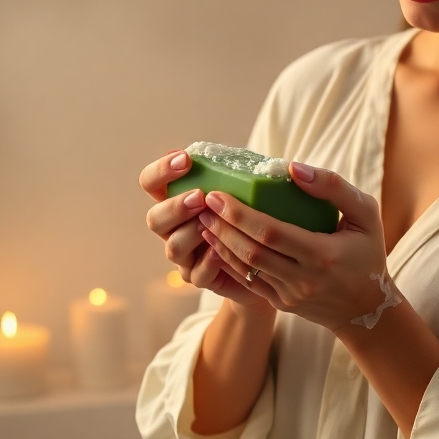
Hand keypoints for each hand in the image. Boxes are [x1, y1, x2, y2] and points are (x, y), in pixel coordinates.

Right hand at [139, 149, 271, 311]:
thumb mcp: (249, 193)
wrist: (266, 263)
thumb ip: (246, 176)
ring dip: (191, 233)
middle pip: (155, 218)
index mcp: (178, 200)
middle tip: (200, 197)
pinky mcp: (201, 278)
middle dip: (175, 206)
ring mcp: (185, 256)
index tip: (185, 160)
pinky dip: (208, 262)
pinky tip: (221, 251)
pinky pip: (197, 273)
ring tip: (211, 222)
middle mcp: (174, 229)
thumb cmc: (253, 218)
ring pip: (173, 247)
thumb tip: (286, 165)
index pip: (151, 183)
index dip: (161, 171)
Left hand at [196, 161, 390, 331]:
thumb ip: (334, 187)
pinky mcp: (282, 304)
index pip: (272, 233)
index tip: (218, 195)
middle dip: (223, 226)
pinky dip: (228, 262)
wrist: (367, 308)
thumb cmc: (369, 253)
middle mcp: (304, 279)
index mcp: (324, 254)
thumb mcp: (366, 214)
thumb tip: (292, 167)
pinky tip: (216, 243)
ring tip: (203, 220)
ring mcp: (290, 295)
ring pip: (245, 269)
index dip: (240, 214)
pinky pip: (248, 282)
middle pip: (251, 251)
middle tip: (203, 203)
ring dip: (220, 243)